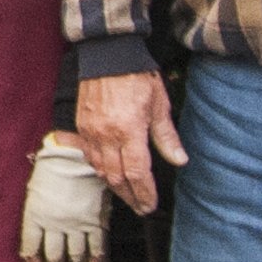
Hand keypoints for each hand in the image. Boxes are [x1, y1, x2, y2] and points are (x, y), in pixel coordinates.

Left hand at [20, 133, 105, 261]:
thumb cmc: (51, 168)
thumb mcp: (34, 190)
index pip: (30, 247)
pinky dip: (94, 257)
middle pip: (53, 254)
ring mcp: (76, 223)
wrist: (74, 155)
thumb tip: (35, 232)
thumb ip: (35, 213)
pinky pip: (95, 243)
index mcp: (36, 215)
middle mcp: (55, 223)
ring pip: (74, 253)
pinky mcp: (93, 219)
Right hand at [77, 69, 188, 217]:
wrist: (108, 54)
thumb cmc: (137, 76)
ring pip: (100, 169)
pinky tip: (109, 172)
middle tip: (141, 207)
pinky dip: (100, 168)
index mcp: (129, 130)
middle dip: (130, 196)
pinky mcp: (82, 125)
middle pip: (117, 178)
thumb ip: (167, 136)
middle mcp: (107, 135)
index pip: (138, 173)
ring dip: (115, 185)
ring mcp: (91, 131)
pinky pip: (89, 155)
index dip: (145, 193)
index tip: (150, 205)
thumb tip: (179, 160)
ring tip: (128, 194)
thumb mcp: (159, 105)